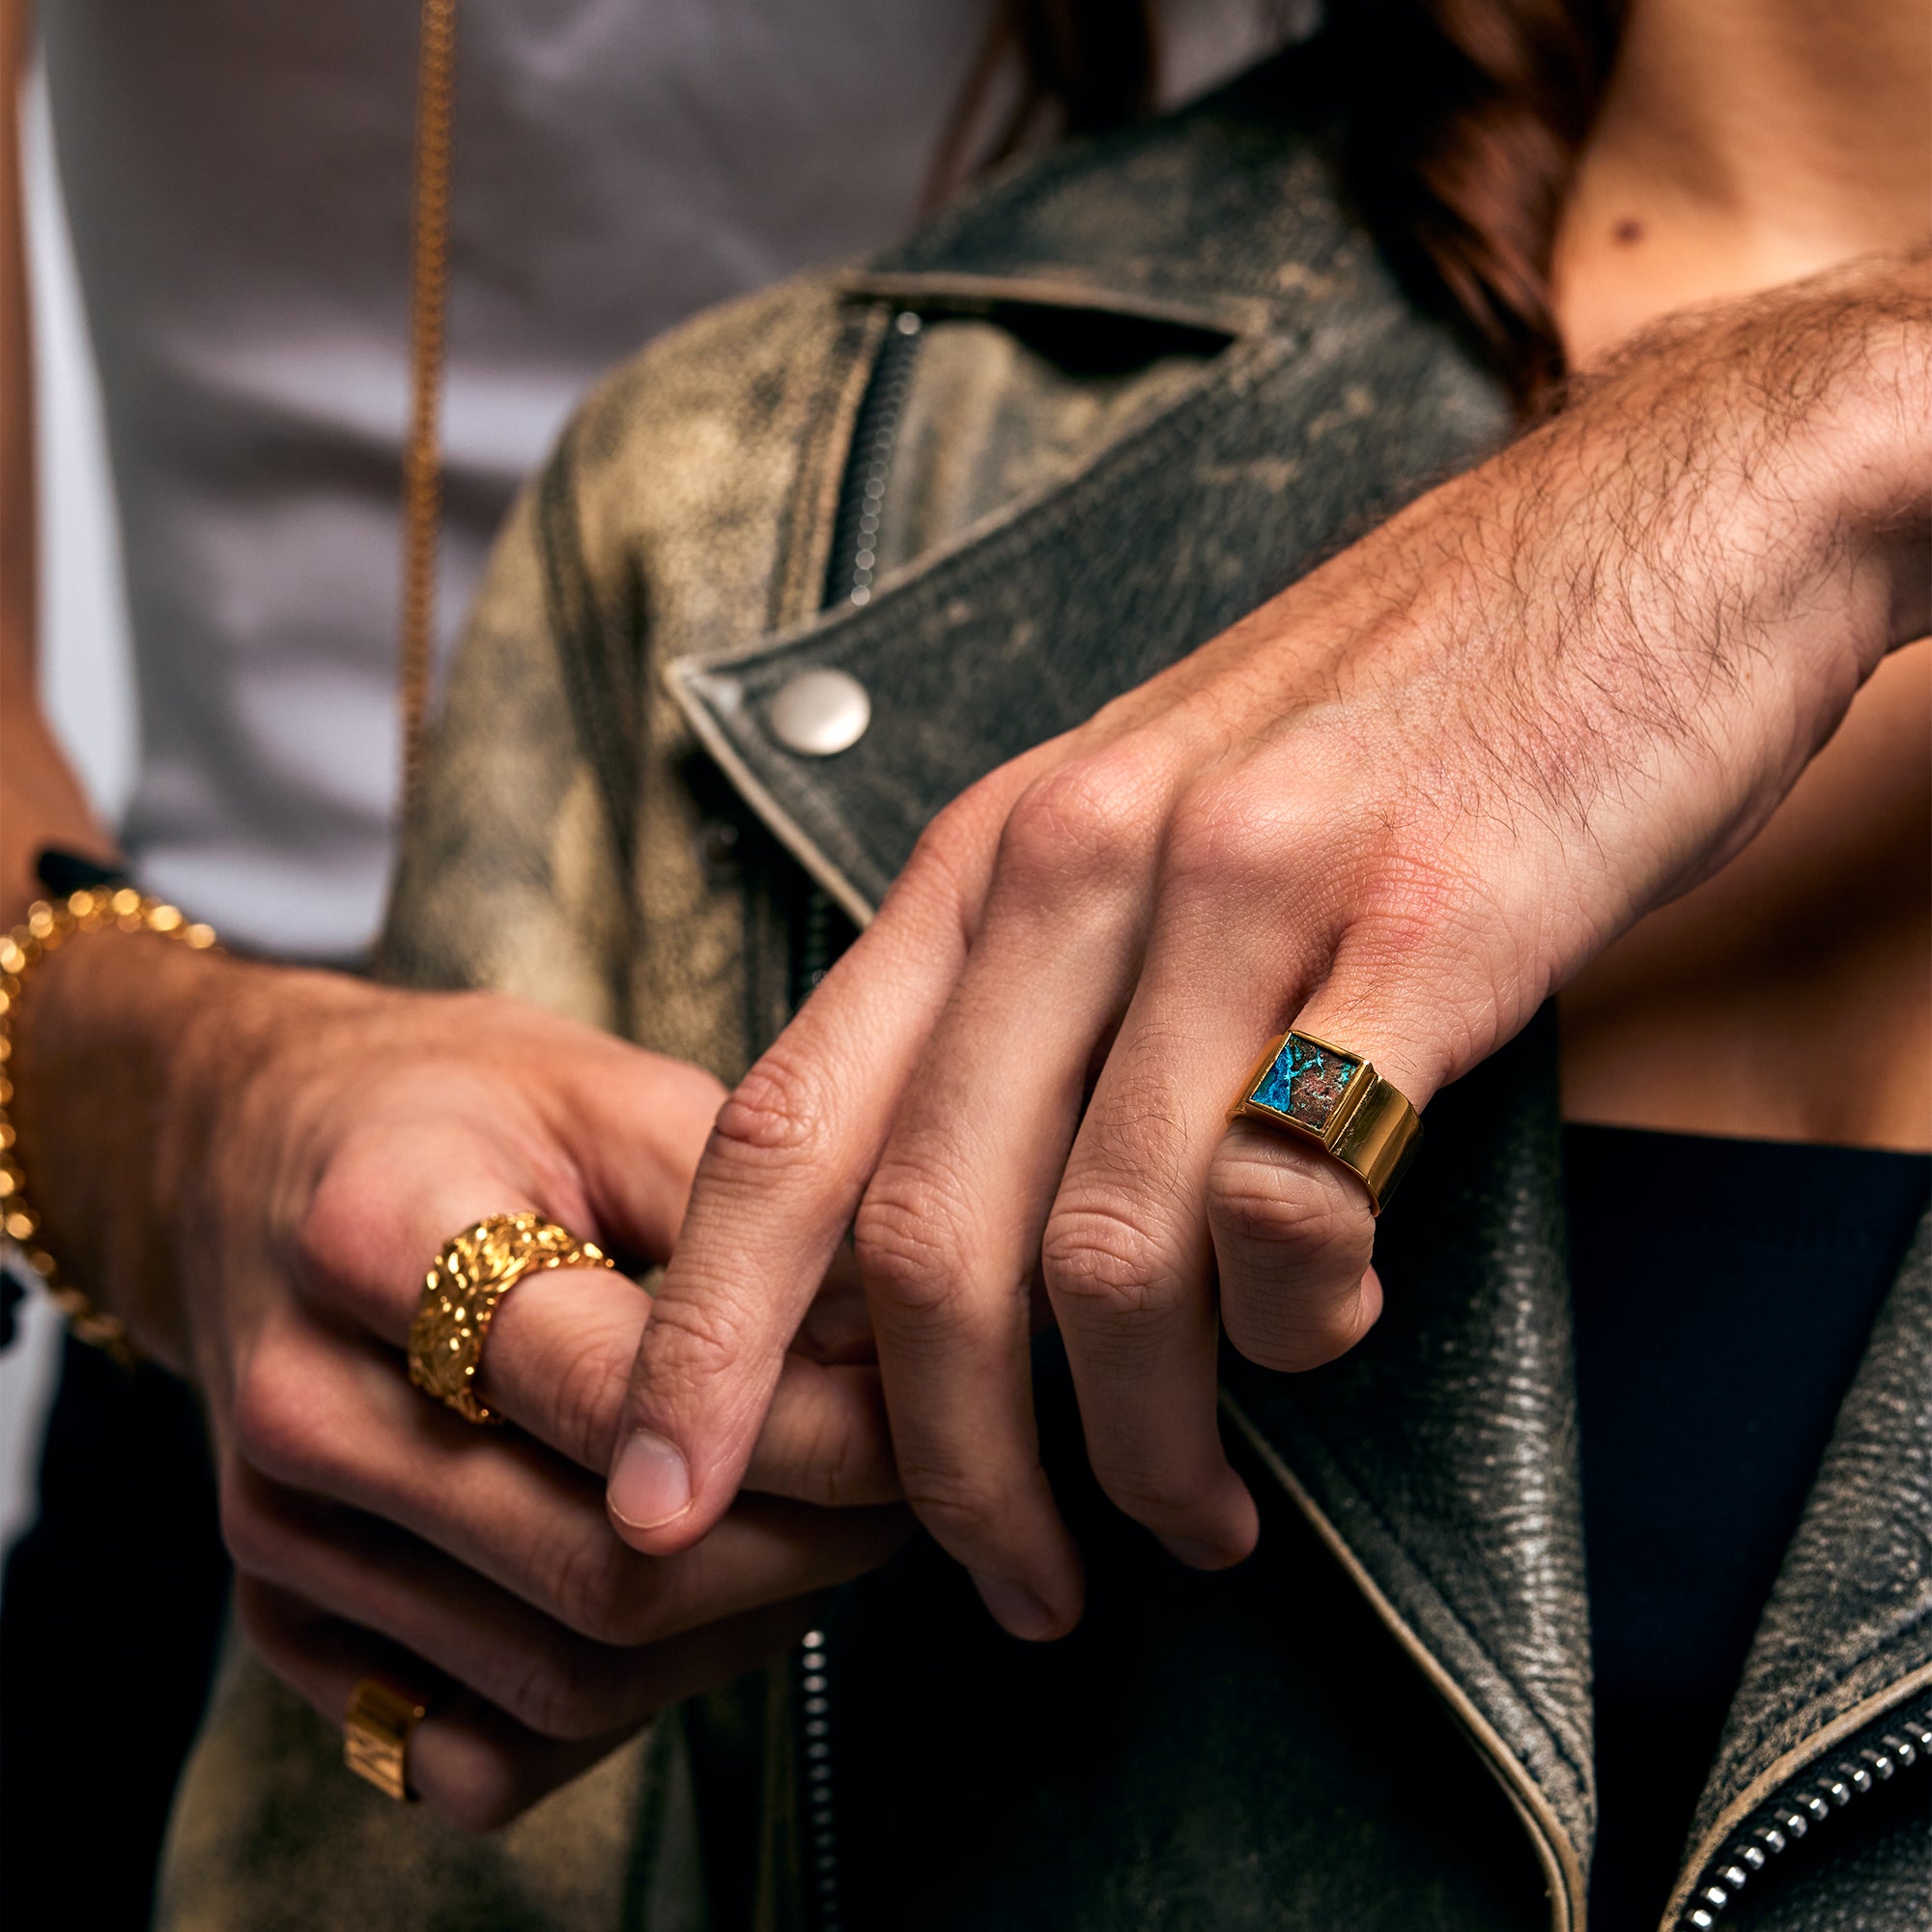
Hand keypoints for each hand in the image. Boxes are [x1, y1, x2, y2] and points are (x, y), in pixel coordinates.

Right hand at [10, 942, 904, 1826]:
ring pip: (560, 1678)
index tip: (916, 1411)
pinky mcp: (287, 1619)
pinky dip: (630, 1705)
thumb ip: (745, 1211)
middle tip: (909, 1485)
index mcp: (375, 1234)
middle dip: (802, 1549)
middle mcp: (303, 1404)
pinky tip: (707, 1608)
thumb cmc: (450, 1107)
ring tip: (831, 1534)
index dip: (805, 1427)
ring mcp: (279, 1533)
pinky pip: (487, 1742)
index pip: (620, 1393)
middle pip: (601, 1570)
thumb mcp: (602, 1089)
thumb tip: (896, 1344)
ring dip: (737, 1634)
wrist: (249, 1156)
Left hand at [604, 258, 1928, 1638]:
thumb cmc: (1383, 720)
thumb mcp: (1147, 828)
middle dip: (939, 1466)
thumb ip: (1037, 1011)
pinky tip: (1329, 1325)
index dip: (704, 1337)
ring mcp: (1245, 884)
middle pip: (921, 1235)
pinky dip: (1298, 1323)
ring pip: (1106, 1253)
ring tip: (1188, 1519)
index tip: (664, 1500)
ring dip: (1138, 1443)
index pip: (782, 1125)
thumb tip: (963, 1262)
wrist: (1645, 535)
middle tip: (1008, 1585)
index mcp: (988, 851)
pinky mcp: (1424, 924)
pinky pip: (1298, 1195)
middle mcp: (1080, 859)